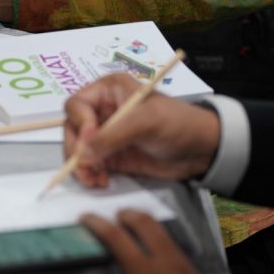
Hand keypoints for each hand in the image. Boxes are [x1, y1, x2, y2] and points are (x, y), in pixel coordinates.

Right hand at [63, 73, 220, 187]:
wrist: (201, 149)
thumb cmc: (177, 124)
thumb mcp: (145, 123)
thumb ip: (112, 136)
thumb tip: (83, 153)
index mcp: (108, 90)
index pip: (76, 105)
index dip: (79, 125)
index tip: (90, 143)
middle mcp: (102, 110)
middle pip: (71, 130)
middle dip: (76, 151)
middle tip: (86, 169)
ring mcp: (105, 135)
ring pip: (77, 151)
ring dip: (81, 167)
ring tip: (95, 180)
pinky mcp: (110, 156)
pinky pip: (89, 166)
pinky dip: (90, 175)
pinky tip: (102, 182)